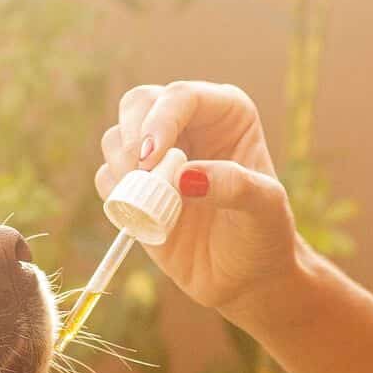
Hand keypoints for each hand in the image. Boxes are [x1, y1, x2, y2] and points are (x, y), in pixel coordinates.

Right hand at [95, 80, 301, 316]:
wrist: (247, 277)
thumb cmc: (265, 235)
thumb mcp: (265, 208)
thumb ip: (234, 186)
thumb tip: (185, 177)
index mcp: (225, 113)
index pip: (181, 96)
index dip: (160, 120)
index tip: (151, 158)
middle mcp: (188, 125)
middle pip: (138, 103)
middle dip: (132, 137)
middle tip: (141, 174)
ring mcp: (158, 155)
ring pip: (116, 138)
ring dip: (122, 168)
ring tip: (152, 202)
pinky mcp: (135, 188)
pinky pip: (106, 177)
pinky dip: (114, 193)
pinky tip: (142, 216)